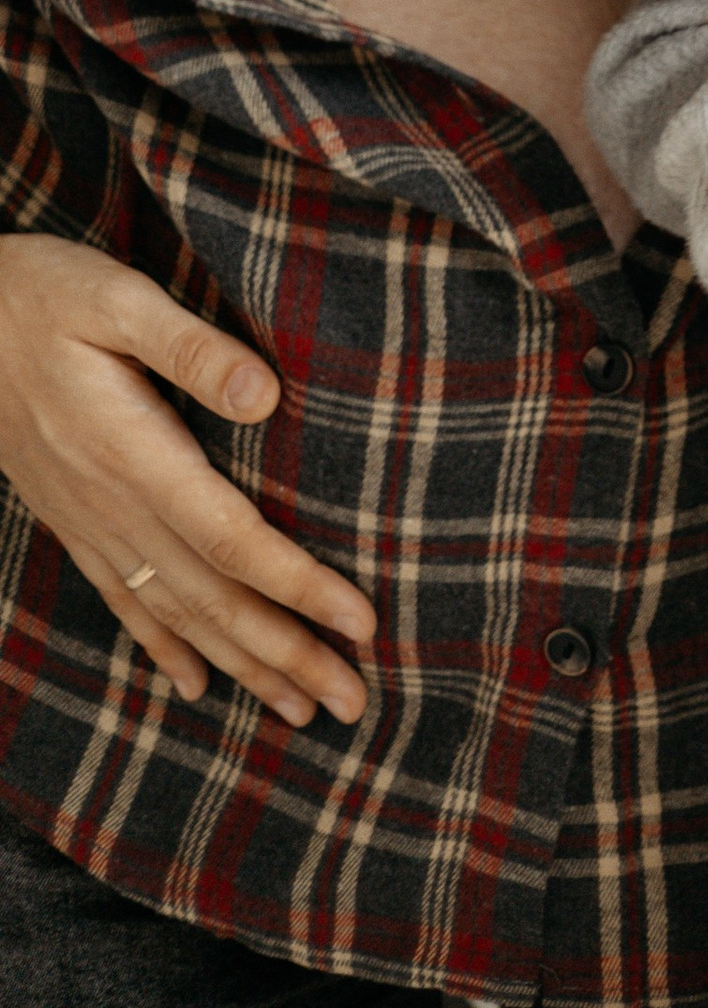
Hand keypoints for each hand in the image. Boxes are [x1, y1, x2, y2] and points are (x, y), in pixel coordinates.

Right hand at [0, 235, 375, 728]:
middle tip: (355, 703)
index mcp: (136, 454)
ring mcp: (90, 523)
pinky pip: (124, 601)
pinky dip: (165, 648)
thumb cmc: (47, 296)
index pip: (234, 541)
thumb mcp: (118, 299)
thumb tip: (267, 394)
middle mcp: (114, 507)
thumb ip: (193, 348)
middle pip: (214, 599)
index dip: (299, 588)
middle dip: (288, 655)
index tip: (360, 623)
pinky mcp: (73, 521)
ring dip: (241, 666)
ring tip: (300, 712)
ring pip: (176, 614)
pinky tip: (194, 684)